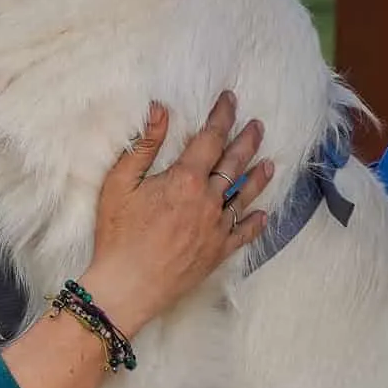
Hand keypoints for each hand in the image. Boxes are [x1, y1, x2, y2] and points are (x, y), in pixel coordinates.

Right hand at [82, 93, 270, 336]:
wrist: (127, 286)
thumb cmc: (117, 234)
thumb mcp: (120, 183)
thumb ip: (143, 145)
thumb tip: (160, 109)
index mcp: (185, 179)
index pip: (211, 139)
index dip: (222, 116)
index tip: (230, 100)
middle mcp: (208, 201)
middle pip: (235, 164)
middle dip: (247, 141)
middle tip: (258, 126)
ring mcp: (217, 228)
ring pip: (245, 196)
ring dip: (259, 177)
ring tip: (270, 163)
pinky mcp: (218, 253)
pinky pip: (243, 234)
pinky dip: (255, 223)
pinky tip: (263, 215)